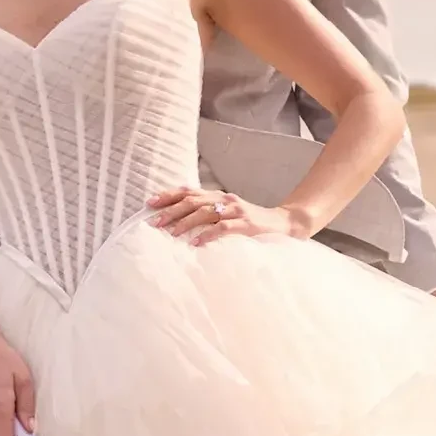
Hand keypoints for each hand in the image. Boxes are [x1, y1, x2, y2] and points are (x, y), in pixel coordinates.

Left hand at [148, 188, 311, 245]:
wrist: (285, 223)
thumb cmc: (253, 223)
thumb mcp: (229, 215)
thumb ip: (209, 215)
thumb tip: (180, 224)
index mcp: (219, 197)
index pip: (189, 192)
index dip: (168, 195)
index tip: (150, 202)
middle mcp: (225, 199)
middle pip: (193, 201)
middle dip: (172, 210)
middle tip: (154, 221)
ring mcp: (237, 211)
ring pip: (205, 213)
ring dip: (186, 222)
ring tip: (171, 233)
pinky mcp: (247, 224)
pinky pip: (224, 228)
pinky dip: (208, 234)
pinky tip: (196, 243)